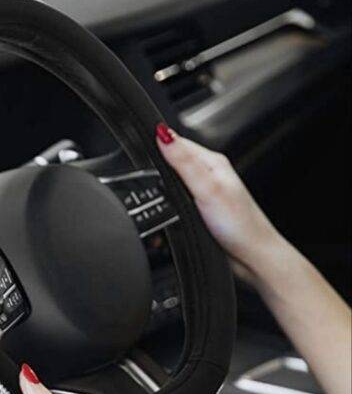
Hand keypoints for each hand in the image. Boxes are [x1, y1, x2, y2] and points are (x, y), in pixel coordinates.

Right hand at [155, 124, 281, 283]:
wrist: (253, 258)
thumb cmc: (240, 225)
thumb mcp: (207, 189)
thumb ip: (183, 162)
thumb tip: (163, 136)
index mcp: (212, 162)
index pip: (177, 142)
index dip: (157, 141)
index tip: (139, 144)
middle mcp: (209, 175)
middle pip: (173, 161)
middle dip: (156, 165)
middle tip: (141, 169)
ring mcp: (204, 193)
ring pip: (173, 182)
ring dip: (161, 186)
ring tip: (150, 188)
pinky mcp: (200, 211)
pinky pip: (176, 200)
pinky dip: (167, 203)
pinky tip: (165, 208)